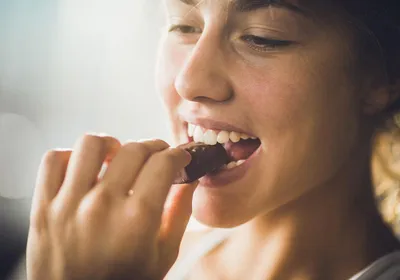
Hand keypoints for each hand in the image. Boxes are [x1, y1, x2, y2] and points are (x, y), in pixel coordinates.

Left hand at [27, 134, 197, 279]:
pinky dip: (71, 156)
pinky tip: (86, 168)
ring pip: (91, 144)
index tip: (180, 156)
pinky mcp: (43, 207)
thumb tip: (191, 180)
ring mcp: (68, 204)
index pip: (163, 164)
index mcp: (137, 220)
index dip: (178, 154)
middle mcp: (102, 206)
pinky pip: (54, 160)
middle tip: (157, 156)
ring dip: (112, 144)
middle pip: (134, 149)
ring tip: (118, 156)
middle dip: (154, 147)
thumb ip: (180, 213)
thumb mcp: (162, 256)